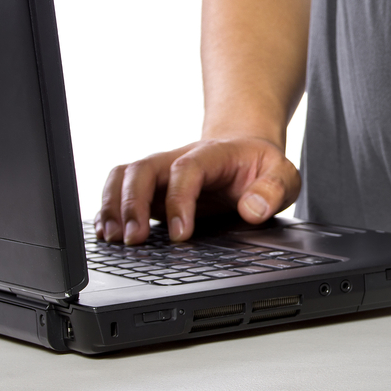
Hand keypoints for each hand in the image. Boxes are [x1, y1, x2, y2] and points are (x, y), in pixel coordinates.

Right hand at [95, 136, 300, 244]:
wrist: (246, 151)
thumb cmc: (261, 166)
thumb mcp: (284, 173)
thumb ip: (274, 189)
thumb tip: (253, 210)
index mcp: (213, 154)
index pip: (186, 170)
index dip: (179, 201)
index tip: (181, 234)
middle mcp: (179, 160)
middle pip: (144, 169)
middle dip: (133, 203)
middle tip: (135, 240)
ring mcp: (163, 174)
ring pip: (124, 177)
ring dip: (113, 206)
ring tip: (114, 238)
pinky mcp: (153, 190)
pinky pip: (120, 191)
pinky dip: (108, 209)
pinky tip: (107, 233)